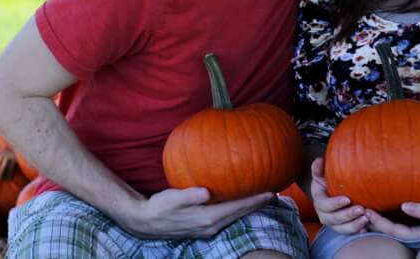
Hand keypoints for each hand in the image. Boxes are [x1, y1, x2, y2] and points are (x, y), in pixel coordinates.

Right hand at [114, 187, 274, 238]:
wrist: (145, 222)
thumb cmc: (159, 207)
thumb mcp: (172, 199)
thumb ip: (190, 196)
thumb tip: (205, 192)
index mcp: (207, 218)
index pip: (237, 208)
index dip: (254, 200)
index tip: (270, 192)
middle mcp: (211, 226)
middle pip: (240, 214)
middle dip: (256, 205)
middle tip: (274, 193)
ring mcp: (207, 229)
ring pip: (234, 217)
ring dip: (247, 208)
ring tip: (260, 197)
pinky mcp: (203, 227)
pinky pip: (226, 218)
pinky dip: (235, 210)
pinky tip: (237, 202)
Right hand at [310, 157, 367, 234]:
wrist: (335, 193)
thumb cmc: (329, 182)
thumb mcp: (322, 175)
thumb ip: (319, 168)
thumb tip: (319, 160)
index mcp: (319, 201)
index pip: (324, 205)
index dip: (335, 204)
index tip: (347, 199)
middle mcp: (324, 215)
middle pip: (334, 219)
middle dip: (347, 215)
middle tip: (361, 209)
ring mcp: (334, 224)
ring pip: (342, 229)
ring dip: (354, 225)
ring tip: (366, 218)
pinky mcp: (343, 229)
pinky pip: (350, 233)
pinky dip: (358, 231)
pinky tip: (366, 227)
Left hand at [366, 200, 419, 240]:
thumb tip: (404, 206)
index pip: (396, 231)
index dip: (380, 224)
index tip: (368, 212)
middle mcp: (416, 232)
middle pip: (391, 230)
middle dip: (374, 222)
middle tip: (359, 208)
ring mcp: (417, 226)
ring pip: (394, 224)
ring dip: (379, 218)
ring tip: (363, 206)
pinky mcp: (419, 218)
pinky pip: (401, 217)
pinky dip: (389, 212)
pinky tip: (380, 201)